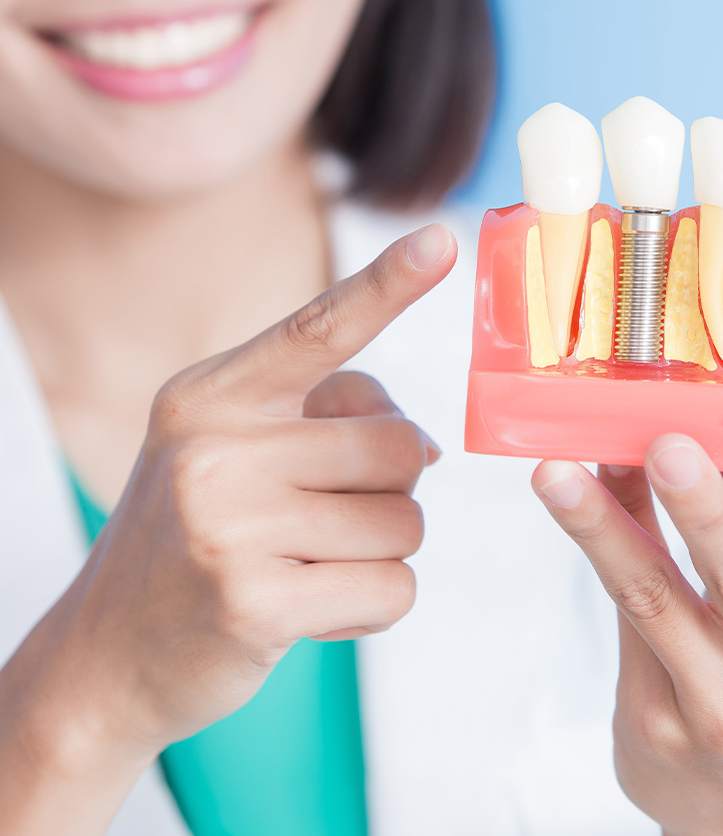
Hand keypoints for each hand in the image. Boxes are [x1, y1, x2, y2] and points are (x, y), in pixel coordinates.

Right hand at [8, 223, 455, 770]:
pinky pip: (392, 590)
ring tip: (311, 565)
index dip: (386, 285)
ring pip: (404, 523)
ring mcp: (229, 528)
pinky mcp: (254, 604)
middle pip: (396, 445)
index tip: (440, 240)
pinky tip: (316, 610)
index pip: (317, 330)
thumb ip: (330, 423)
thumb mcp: (236, 453)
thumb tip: (428, 444)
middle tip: (335, 517)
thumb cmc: (196, 537)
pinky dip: (373, 605)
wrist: (109, 654)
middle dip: (391, 490)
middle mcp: (215, 451)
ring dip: (380, 552)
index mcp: (212, 397)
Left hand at [532, 435, 722, 835]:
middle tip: (667, 448)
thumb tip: (721, 427)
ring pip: (654, 598)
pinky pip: (622, 616)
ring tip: (558, 474)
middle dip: (701, 510)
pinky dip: (596, 546)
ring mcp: (722, 716)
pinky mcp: (655, 724)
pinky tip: (565, 496)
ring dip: (603, 526)